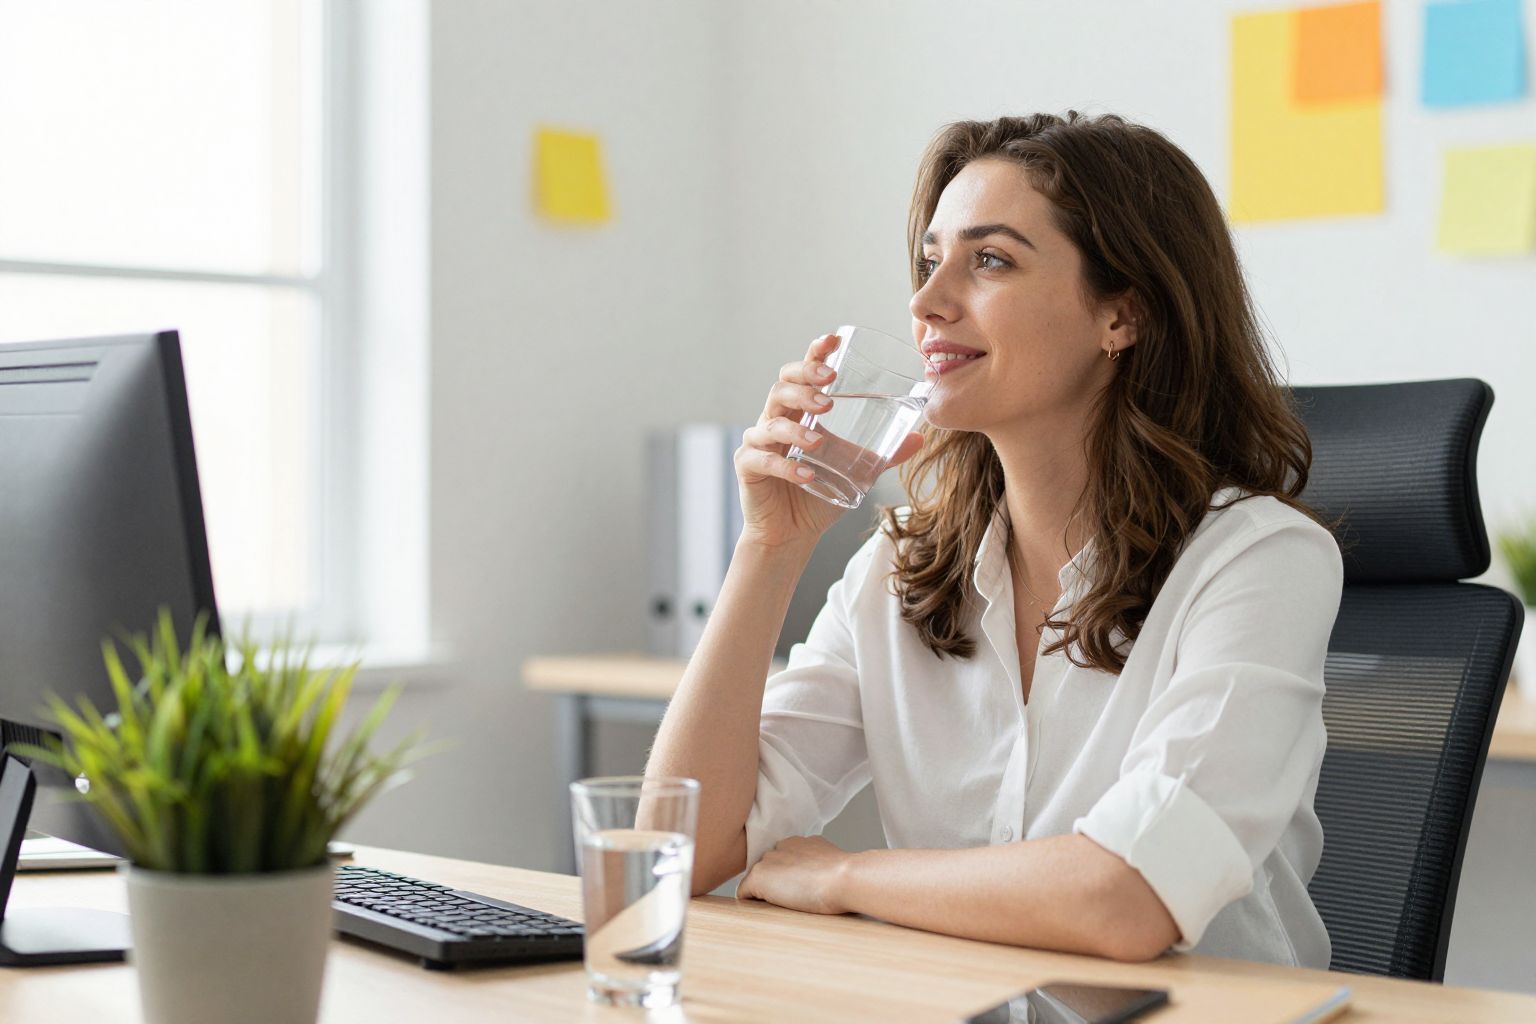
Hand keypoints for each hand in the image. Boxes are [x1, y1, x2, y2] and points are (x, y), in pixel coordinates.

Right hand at [735, 333, 923, 550]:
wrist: (793, 532)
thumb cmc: (820, 492)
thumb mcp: (857, 470)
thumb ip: (884, 454)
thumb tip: (919, 437)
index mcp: (800, 411)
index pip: (803, 373)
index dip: (815, 354)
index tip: (832, 340)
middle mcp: (776, 419)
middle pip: (782, 387)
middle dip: (805, 383)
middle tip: (829, 389)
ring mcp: (759, 441)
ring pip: (771, 422)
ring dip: (796, 428)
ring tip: (819, 442)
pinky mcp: (748, 466)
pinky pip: (762, 459)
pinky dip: (785, 466)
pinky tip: (805, 474)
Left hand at [736, 835, 854, 915]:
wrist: (843, 878)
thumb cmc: (845, 878)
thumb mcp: (832, 863)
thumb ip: (818, 864)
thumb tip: (817, 877)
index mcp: (801, 842)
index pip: (785, 859)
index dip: (789, 876)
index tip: (798, 889)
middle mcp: (782, 846)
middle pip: (770, 867)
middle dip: (776, 882)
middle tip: (790, 900)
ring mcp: (769, 860)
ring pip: (758, 879)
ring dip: (765, 892)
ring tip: (781, 907)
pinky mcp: (759, 876)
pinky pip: (744, 892)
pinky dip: (750, 902)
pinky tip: (764, 910)